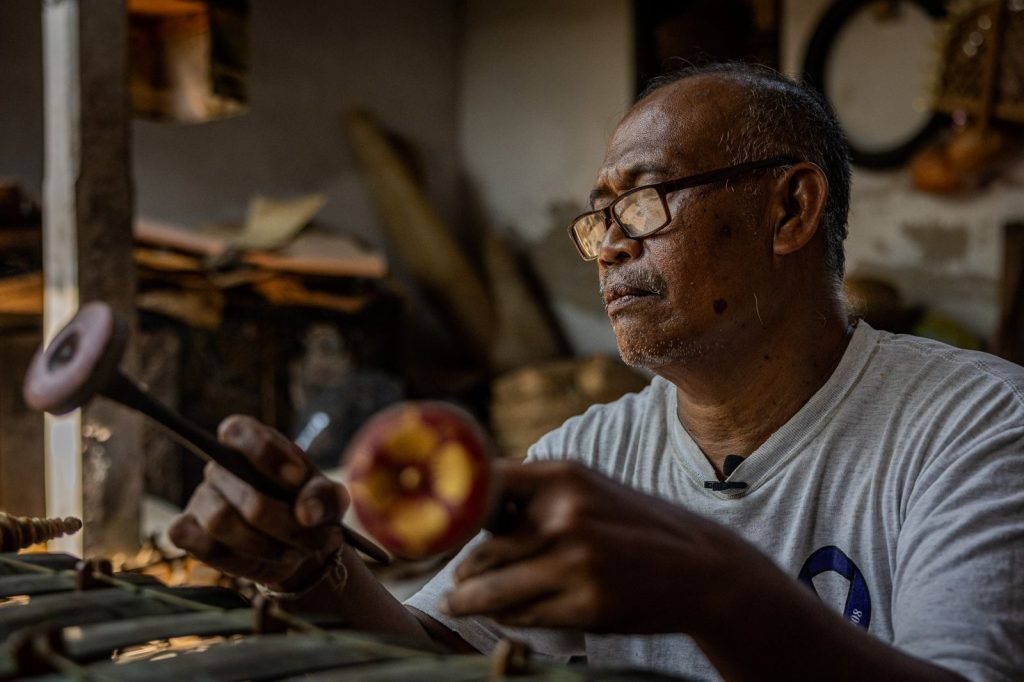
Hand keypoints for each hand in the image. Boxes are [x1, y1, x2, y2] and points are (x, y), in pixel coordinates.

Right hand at [168, 415, 348, 590]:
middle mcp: (221, 466)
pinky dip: (233, 556)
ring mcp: (202, 498)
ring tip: (295, 553)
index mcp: (252, 442)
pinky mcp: (188, 530)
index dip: (266, 453)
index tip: (298, 479)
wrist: (299, 547)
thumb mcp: (330, 498)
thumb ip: (324, 497)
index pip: (238, 431)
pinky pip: (196, 541)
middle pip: (244, 492)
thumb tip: (306, 512)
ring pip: (221, 521)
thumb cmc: (310, 509)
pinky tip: (262, 558)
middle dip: (287, 524)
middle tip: (317, 539)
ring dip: (265, 545)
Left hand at [442, 460, 766, 634]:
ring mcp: (575, 563)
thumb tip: (471, 500)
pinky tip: (502, 612)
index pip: (485, 484)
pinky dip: (505, 615)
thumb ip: (535, 492)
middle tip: (453, 577)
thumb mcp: (589, 488)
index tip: (434, 522)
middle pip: (480, 548)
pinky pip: (521, 614)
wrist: (700, 567)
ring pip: (491, 588)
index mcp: (563, 477)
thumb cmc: (633, 525)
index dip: (454, 507)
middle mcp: (566, 516)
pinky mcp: (584, 606)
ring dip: (466, 598)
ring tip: (455, 601)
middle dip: (463, 567)